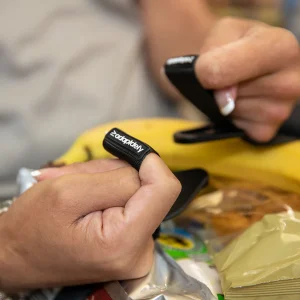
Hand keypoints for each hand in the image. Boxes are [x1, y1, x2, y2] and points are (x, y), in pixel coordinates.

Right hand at [0, 156, 180, 291]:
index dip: (149, 163)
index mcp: (125, 241)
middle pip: (147, 188)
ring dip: (106, 182)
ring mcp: (137, 248)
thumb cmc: (32, 226)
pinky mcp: (131, 242)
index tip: (126, 152)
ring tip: (77, 190)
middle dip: (114, 174)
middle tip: (81, 179)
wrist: (15, 256)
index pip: (164, 188)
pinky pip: (129, 203)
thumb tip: (149, 164)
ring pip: (136, 192)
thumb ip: (116, 177)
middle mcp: (140, 251)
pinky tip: (84, 198)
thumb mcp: (68, 191)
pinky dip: (108, 193)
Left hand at [195, 17, 299, 141]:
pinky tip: (242, 102)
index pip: (222, 70)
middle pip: (225, 95)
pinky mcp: (267, 131)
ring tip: (239, 86)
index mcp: (282, 47)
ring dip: (223, 102)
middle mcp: (292, 81)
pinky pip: (232, 127)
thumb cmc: (235, 43)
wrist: (243, 60)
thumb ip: (216, 56)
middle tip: (232, 74)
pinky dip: (229, 118)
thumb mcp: (222, 33)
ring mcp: (282, 111)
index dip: (204, 70)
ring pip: (228, 112)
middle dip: (219, 86)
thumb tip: (225, 102)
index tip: (204, 67)